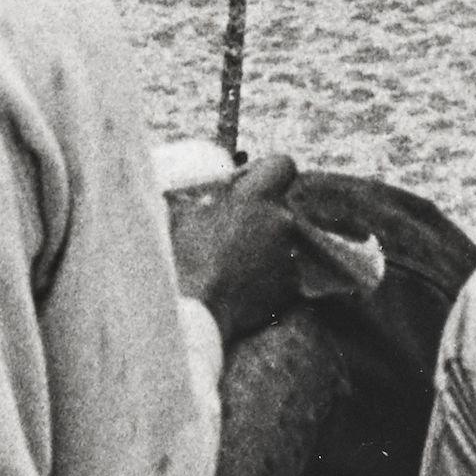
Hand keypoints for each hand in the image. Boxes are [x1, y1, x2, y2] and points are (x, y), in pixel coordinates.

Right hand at [165, 150, 316, 345]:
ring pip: (282, 241)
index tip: (250, 185)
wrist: (197, 311)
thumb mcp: (183, 214)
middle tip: (233, 229)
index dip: (268, 171)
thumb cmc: (183, 258)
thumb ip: (203, 197)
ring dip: (264, 246)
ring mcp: (290, 255)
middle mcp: (282, 221)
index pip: (283, 164)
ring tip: (234, 263)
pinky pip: (284, 272)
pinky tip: (243, 284)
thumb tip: (205, 191)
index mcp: (257, 197)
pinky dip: (268, 276)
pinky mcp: (292, 286)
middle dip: (260, 215)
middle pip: (280, 207)